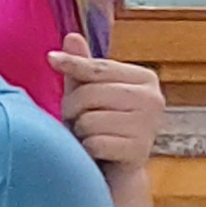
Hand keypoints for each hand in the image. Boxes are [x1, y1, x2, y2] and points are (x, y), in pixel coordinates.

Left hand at [54, 48, 166, 170]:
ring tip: (89, 135)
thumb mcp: (90, 91)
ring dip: (80, 130)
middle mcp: (153, 99)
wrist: (118, 170)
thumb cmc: (102, 123)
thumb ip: (82, 66)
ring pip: (89, 120)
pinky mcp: (139, 151)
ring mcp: (149, 126)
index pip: (98, 68)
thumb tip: (71, 36)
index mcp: (145, 78)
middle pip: (89, 94)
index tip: (51, 58)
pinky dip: (87, 149)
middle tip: (78, 119)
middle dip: (73, 108)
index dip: (72, 65)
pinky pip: (94, 142)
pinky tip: (97, 151)